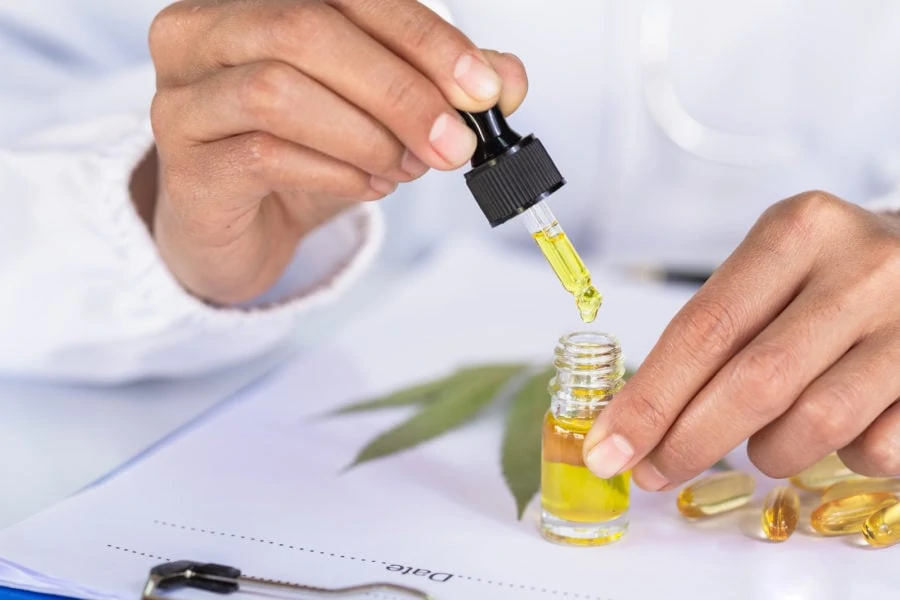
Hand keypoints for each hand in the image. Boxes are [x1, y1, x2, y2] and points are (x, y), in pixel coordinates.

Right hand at [145, 0, 527, 303]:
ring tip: (406, 167)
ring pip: (278, 89)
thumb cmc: (306, 152)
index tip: (481, 88)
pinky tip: (369, 186)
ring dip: (366, 135)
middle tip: (454, 143)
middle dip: (399, 90)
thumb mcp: (379, 111)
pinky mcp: (184, 160)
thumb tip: (505, 79)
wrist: (244, 226)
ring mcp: (182, 94)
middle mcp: (203, 29)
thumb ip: (438, 85)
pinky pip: (264, 155)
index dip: (421, 35)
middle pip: (306, 29)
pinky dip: (336, 172)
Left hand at [583, 191, 899, 487]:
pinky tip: (836, 432)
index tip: (608, 447)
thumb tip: (637, 420)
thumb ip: (716, 331)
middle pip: (754, 381)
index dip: (649, 400)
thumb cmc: (834, 273)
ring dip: (769, 452)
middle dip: (689, 440)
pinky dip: (840, 456)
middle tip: (653, 472)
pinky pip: (877, 449)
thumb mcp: (773, 270)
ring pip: (815, 423)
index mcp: (798, 231)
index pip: (704, 329)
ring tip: (761, 443)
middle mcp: (861, 269)